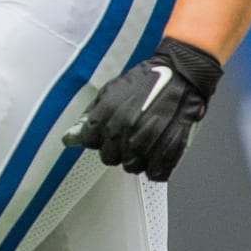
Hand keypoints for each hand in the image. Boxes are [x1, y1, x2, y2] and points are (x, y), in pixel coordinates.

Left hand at [62, 36, 222, 180]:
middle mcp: (125, 130)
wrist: (179, 77)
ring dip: (135, 159)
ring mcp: (146, 143)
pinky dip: (155, 167)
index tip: (103, 135)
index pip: (89, 141)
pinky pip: (155, 173)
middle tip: (125, 138)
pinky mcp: (168, 152)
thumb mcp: (111, 91)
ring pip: (131, 167)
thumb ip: (92, 114)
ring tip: (143, 143)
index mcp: (108, 114)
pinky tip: (157, 152)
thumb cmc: (145, 82)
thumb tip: (71, 136)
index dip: (96, 139)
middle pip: (109, 157)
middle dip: (114, 150)